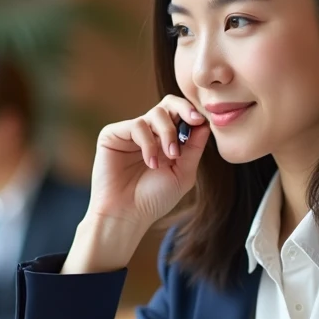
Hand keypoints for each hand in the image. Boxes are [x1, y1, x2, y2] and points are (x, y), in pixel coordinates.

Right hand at [87, 95, 210, 230]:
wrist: (127, 215)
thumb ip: (194, 148)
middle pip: (168, 104)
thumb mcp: (183, 173)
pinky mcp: (113, 134)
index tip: (201, 120)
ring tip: (170, 157)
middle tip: (193, 121)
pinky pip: (137, 125)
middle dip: (183, 110)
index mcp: (165, 140)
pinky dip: (149, 143)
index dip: (192, 112)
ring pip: (155, 114)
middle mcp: (149, 133)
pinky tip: (151, 163)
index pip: (180, 114)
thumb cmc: (154, 199)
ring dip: (168, 134)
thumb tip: (205, 122)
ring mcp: (130, 132)